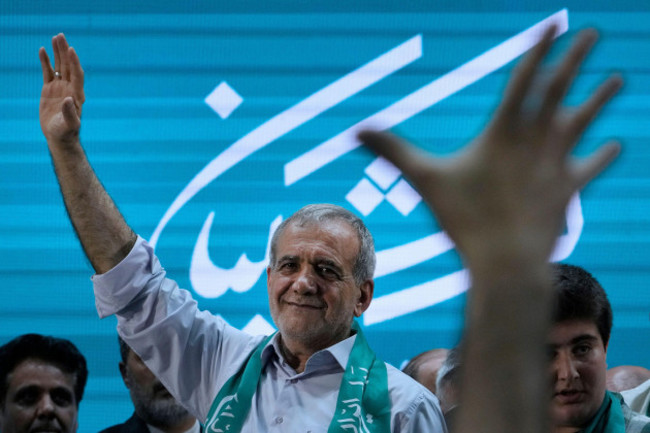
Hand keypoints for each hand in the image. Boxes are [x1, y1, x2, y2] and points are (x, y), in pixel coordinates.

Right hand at [39, 33, 84, 145]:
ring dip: (57, 52)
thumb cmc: (66, 132)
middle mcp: (70, 88)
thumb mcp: (69, 124)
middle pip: (68, 66)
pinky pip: (48, 72)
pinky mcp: (50, 90)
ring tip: (55, 37)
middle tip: (61, 36)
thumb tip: (69, 99)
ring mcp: (60, 88)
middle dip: (65, 51)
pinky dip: (46, 61)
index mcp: (77, 95)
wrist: (59, 136)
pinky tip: (43, 50)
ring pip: (59, 66)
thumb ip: (70, 113)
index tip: (71, 49)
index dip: (74, 62)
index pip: (77, 74)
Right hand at [359, 26, 621, 268]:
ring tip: (617, 79)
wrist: (507, 259)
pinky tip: (614, 145)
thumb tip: (355, 131)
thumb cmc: (464, 219)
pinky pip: (590, 165)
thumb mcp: (424, 180)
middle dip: (576, 58)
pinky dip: (601, 155)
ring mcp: (556, 163)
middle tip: (594, 34)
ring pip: (583, 122)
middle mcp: (537, 140)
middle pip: (561, 89)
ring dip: (600, 99)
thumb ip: (392, 151)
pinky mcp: (569, 189)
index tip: (556, 24)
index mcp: (504, 131)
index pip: (525, 79)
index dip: (540, 48)